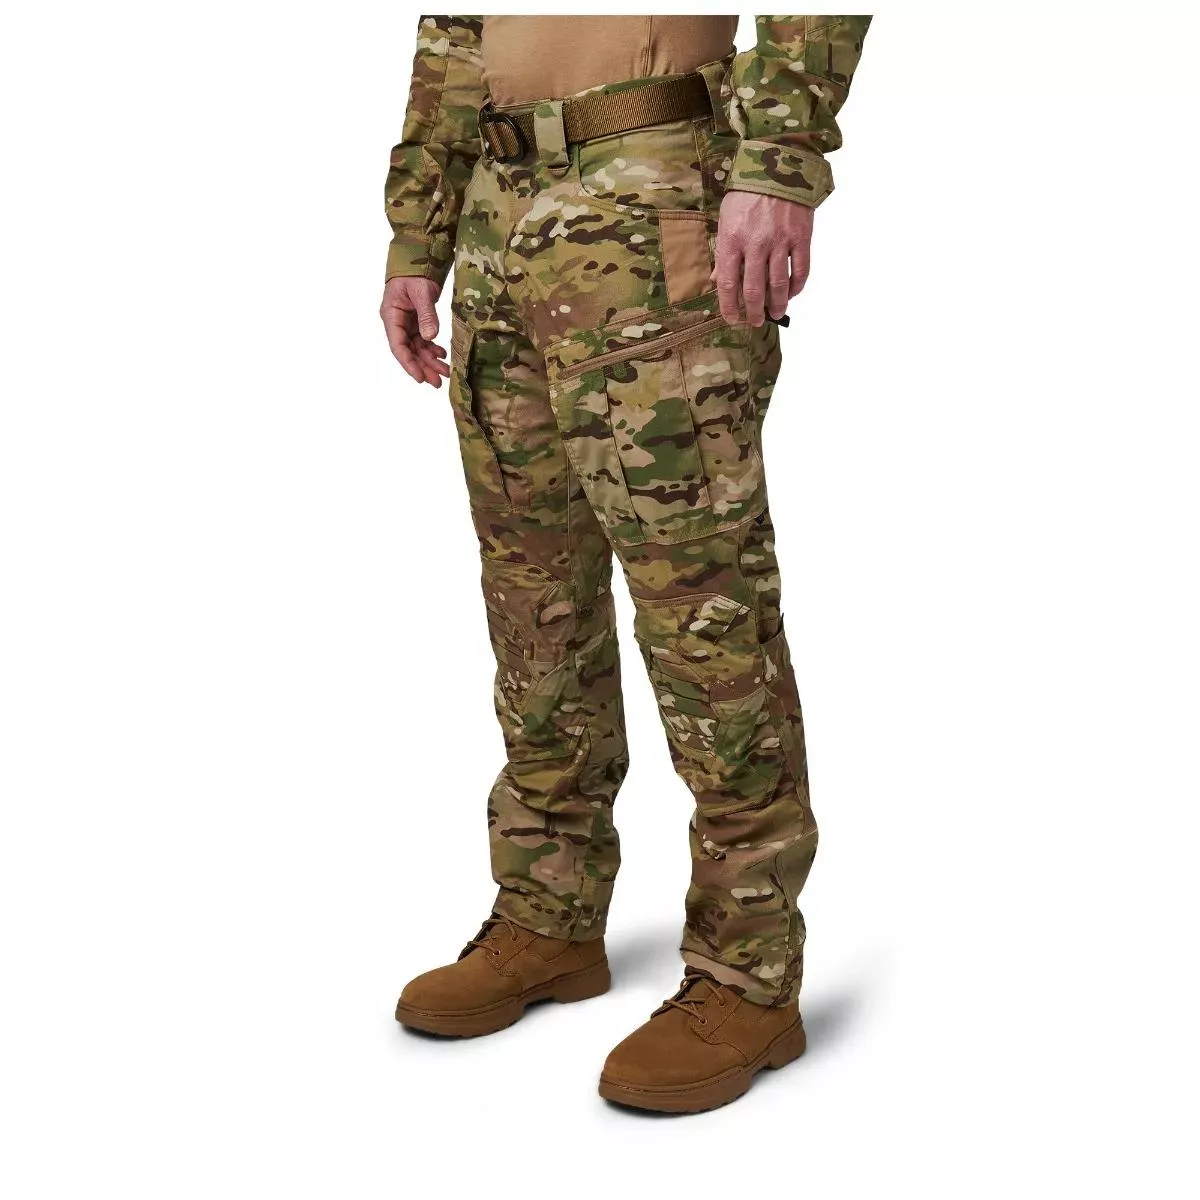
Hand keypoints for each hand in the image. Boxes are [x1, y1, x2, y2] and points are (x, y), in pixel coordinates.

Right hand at [380, 276, 450, 386]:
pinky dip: (433, 349)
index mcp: (391, 316)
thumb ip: (426, 314)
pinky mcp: (417, 323)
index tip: (420, 377)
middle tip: (437, 382)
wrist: (418, 260)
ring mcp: (407, 324)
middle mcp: (397, 323)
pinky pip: (424, 341)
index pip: (398, 346)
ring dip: (430, 361)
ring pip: (417, 348)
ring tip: (445, 373)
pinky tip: (442, 355)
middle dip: (423, 367)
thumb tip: (430, 337)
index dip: (409, 364)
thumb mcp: (421, 291)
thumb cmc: (414, 273)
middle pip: (409, 351)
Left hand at [712, 192, 813, 327]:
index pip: (727, 284)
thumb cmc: (747, 192)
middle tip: (755, 322)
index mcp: (731, 240)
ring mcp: (780, 242)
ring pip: (778, 285)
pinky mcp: (801, 237)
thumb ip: (723, 251)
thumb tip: (716, 279)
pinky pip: (800, 270)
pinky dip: (797, 286)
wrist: (778, 164)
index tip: (732, 319)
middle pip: (753, 290)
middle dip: (753, 312)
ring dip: (777, 305)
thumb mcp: (725, 218)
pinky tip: (792, 293)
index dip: (729, 307)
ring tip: (776, 314)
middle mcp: (755, 244)